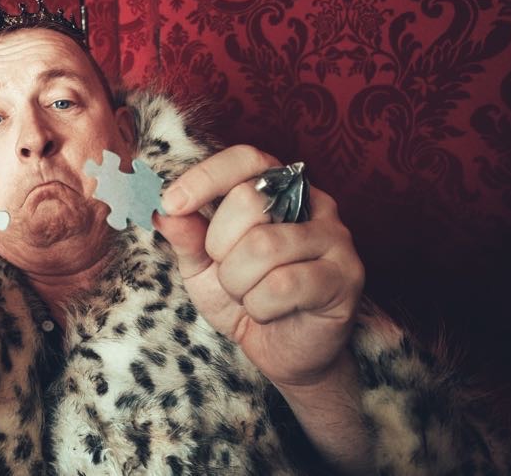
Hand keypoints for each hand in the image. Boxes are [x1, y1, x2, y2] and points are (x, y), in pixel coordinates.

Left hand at [154, 145, 364, 388]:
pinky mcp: (346, 276)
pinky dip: (260, 307)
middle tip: (230, 273)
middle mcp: (313, 203)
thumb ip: (187, 237)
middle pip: (248, 201)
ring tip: (250, 295)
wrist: (283, 352)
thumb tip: (164, 212)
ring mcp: (335, 237)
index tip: (171, 203)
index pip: (246, 159)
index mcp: (278, 189)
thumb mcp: (203, 266)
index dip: (206, 177)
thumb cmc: (247, 297)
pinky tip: (271, 312)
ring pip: (262, 246)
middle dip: (220, 247)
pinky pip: (282, 284)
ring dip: (238, 283)